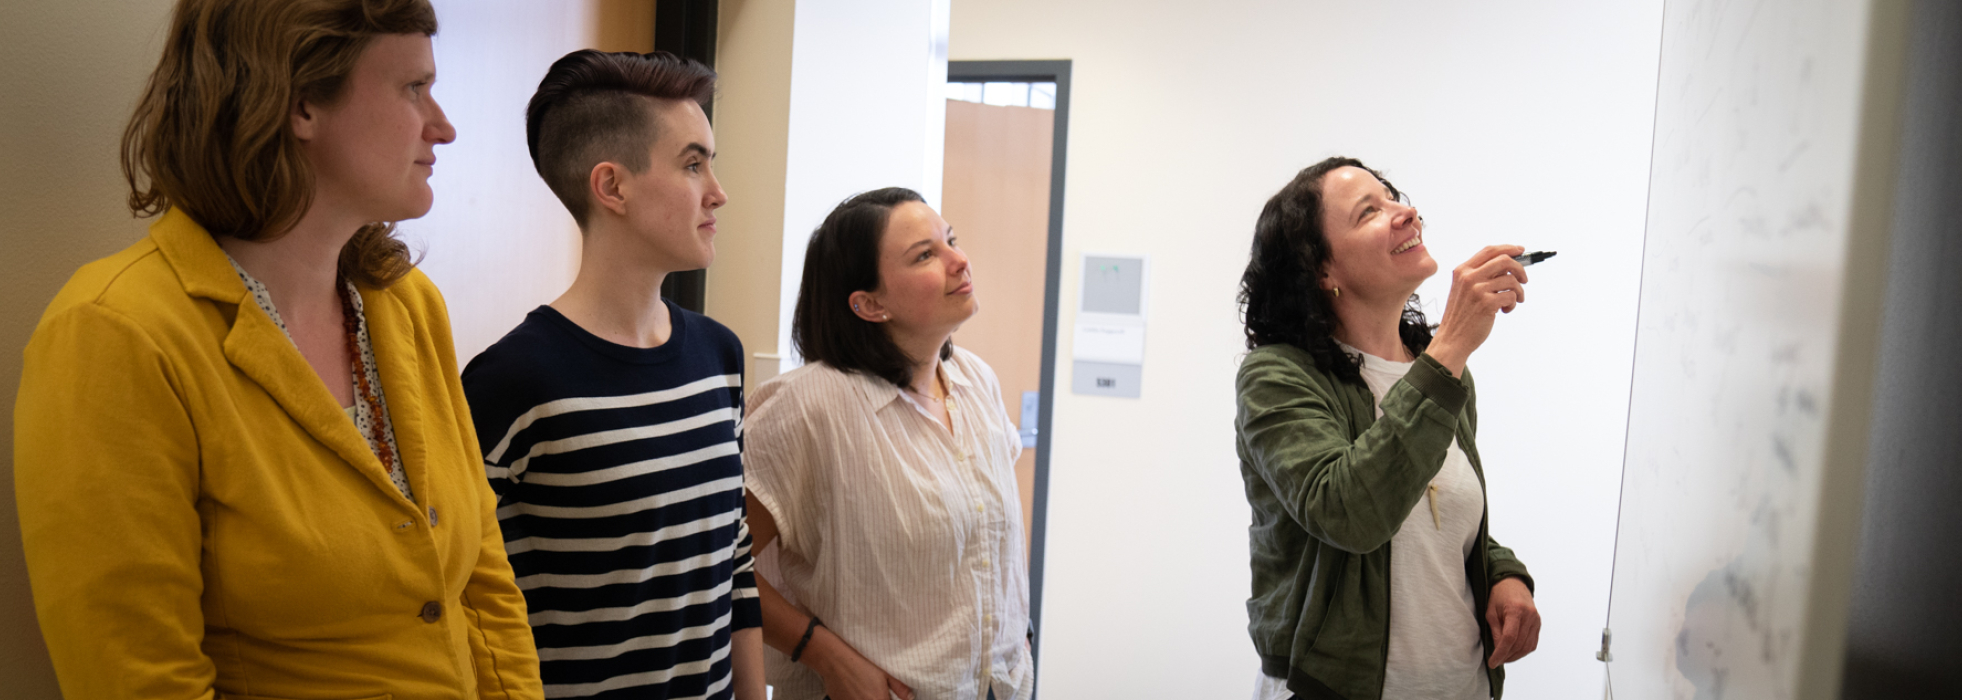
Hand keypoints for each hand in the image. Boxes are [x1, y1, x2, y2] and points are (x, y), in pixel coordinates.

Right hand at [808, 629, 913, 699]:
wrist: (834, 659)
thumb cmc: (860, 663)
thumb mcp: (884, 672)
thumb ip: (899, 688)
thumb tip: (909, 698)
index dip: (890, 699)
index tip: (887, 695)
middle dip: (880, 699)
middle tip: (876, 691)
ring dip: (866, 698)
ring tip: (864, 689)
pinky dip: (855, 699)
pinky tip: (855, 691)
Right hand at [1426, 245, 1528, 375]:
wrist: (1452, 339)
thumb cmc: (1461, 316)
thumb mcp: (1464, 289)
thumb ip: (1480, 275)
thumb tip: (1508, 265)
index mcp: (1462, 270)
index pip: (1489, 251)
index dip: (1508, 248)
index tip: (1520, 250)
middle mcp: (1469, 277)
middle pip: (1504, 260)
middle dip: (1520, 269)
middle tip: (1524, 280)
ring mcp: (1477, 290)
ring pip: (1511, 280)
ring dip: (1519, 291)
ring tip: (1514, 301)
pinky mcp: (1487, 303)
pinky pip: (1511, 296)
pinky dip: (1513, 304)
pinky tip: (1505, 310)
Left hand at [1485, 576, 1540, 667]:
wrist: (1513, 583)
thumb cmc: (1498, 596)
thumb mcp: (1491, 612)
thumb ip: (1495, 631)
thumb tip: (1497, 651)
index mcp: (1516, 610)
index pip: (1509, 638)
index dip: (1500, 653)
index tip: (1492, 662)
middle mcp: (1529, 616)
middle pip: (1519, 644)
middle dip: (1506, 656)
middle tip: (1495, 661)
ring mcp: (1536, 620)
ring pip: (1527, 646)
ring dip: (1515, 656)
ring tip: (1503, 658)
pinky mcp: (1538, 624)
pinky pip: (1532, 643)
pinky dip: (1523, 651)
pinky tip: (1513, 653)